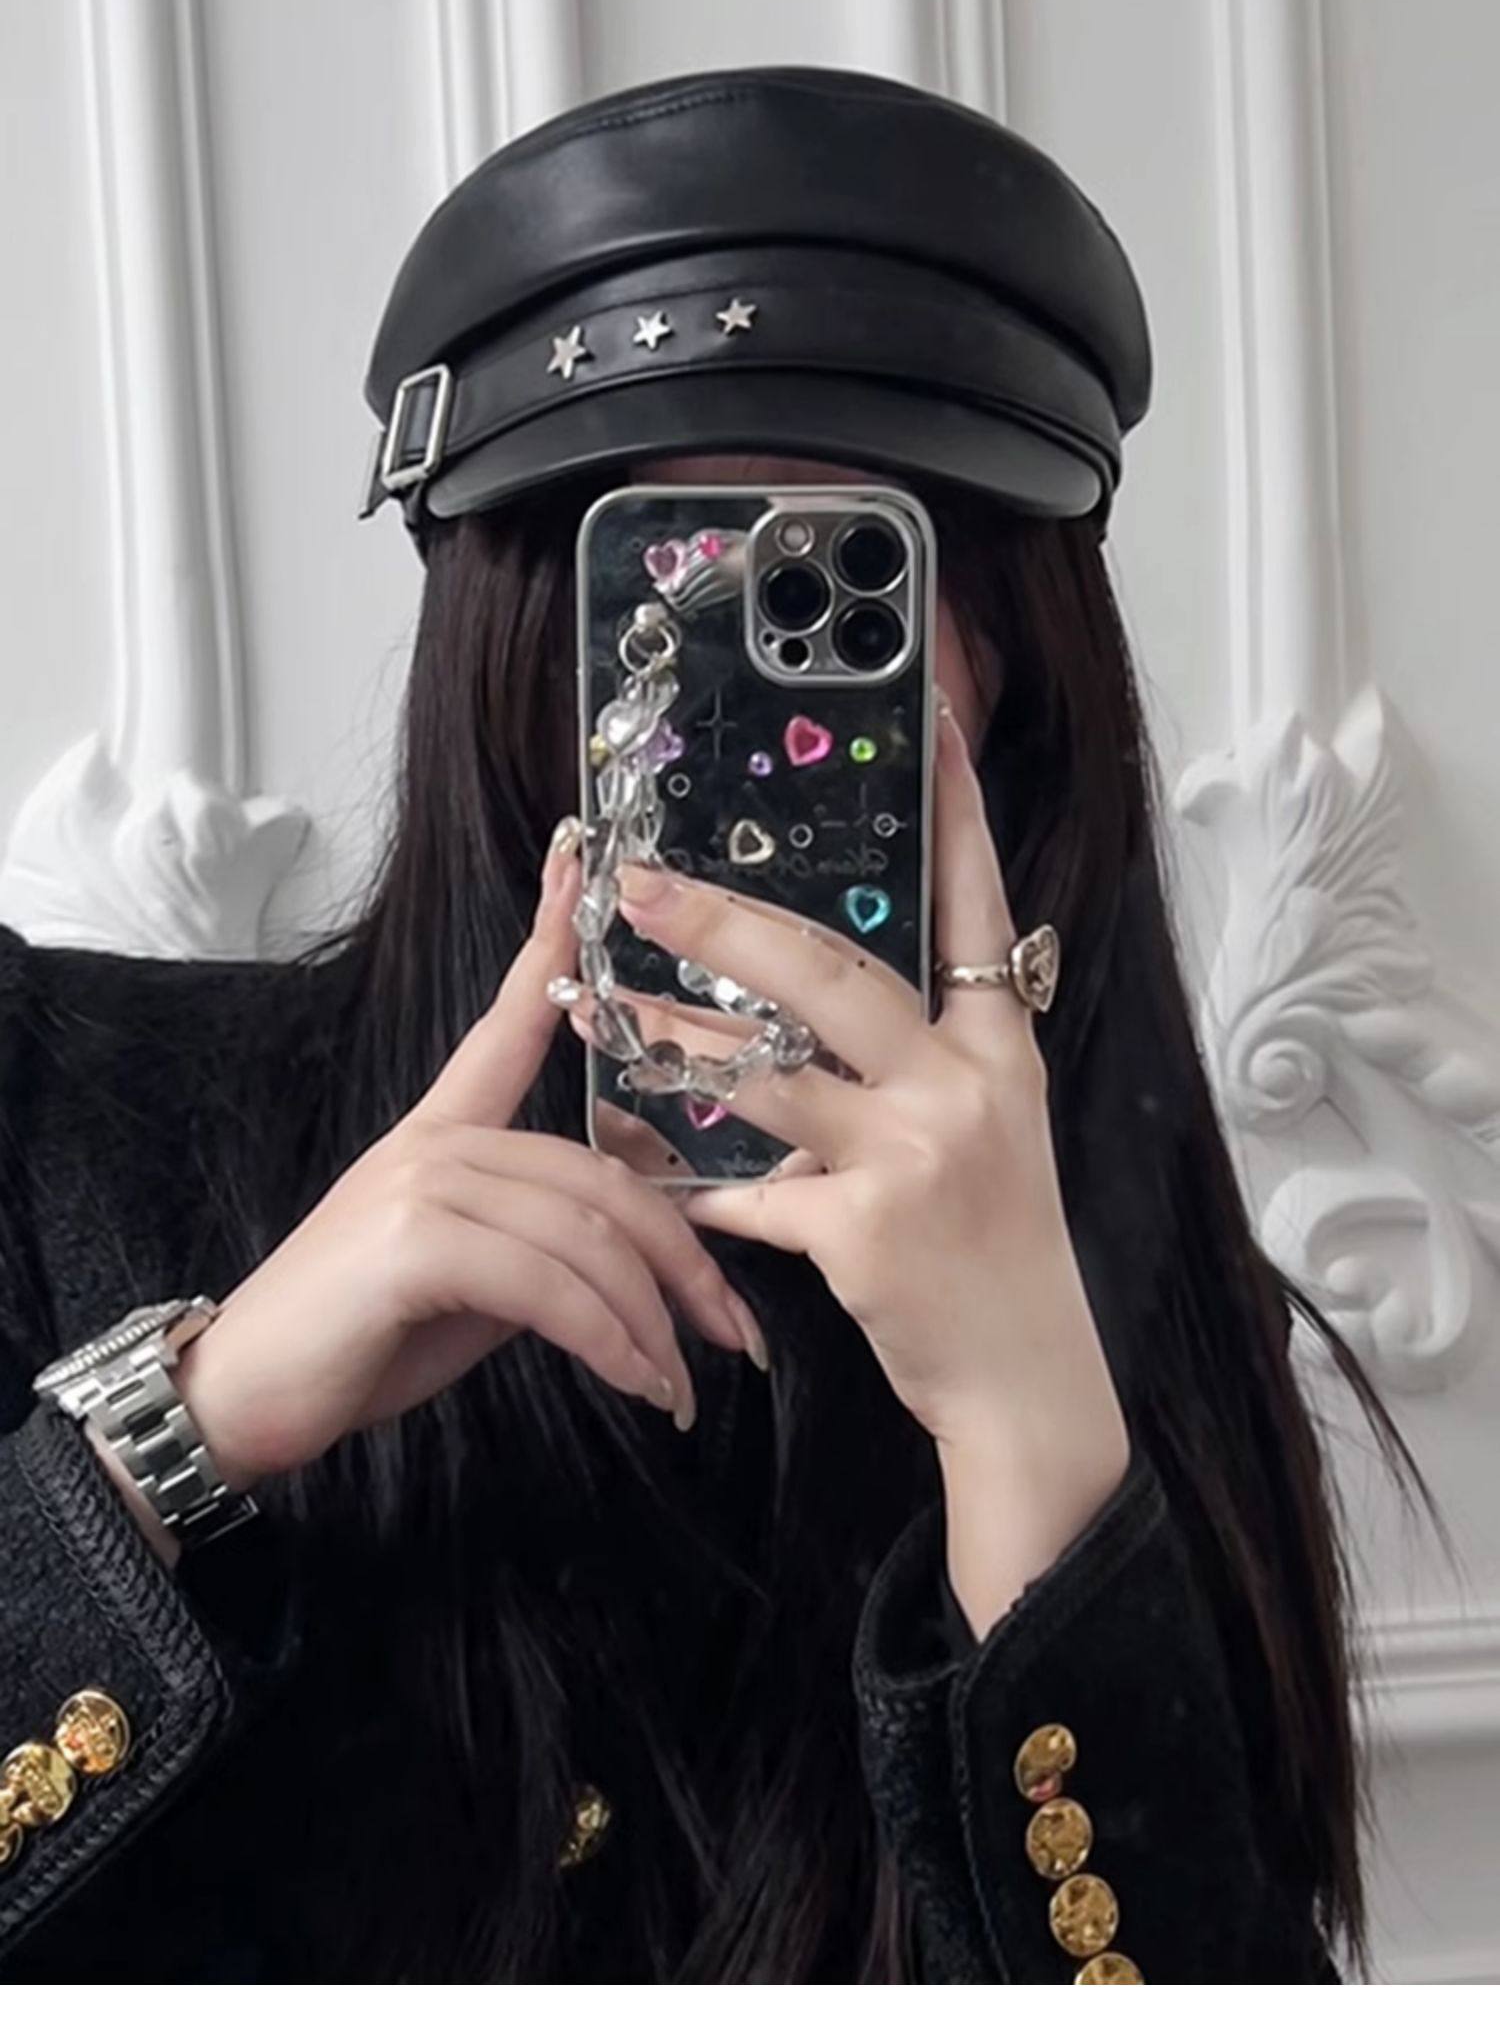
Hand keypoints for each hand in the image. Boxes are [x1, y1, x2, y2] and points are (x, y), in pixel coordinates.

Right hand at [162, 824, 761, 1515]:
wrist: (249, 1394)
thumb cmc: (363, 1335)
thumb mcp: (471, 1281)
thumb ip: (543, 1246)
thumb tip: (634, 1265)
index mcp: (446, 1129)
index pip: (508, 1019)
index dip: (550, 934)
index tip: (581, 854)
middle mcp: (439, 1139)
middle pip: (604, 1178)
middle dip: (685, 1264)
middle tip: (734, 1336)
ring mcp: (426, 1181)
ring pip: (589, 1238)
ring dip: (653, 1326)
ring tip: (681, 1387)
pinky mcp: (418, 1242)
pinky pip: (554, 1290)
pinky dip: (611, 1345)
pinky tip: (638, 1385)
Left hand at [558, 705, 1130, 1629]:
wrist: (1029, 1382)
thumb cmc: (1002, 1252)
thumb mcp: (996, 1133)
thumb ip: (928, 1062)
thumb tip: (838, 1011)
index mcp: (1000, 1050)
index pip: (982, 907)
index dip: (959, 817)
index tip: (938, 726)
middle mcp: (963, 1086)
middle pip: (832, 974)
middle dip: (726, 922)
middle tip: (644, 882)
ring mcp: (913, 1155)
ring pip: (767, 1071)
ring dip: (672, 1042)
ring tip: (600, 1009)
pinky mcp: (861, 1230)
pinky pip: (752, 1191)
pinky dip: (700, 1187)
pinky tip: (654, 1180)